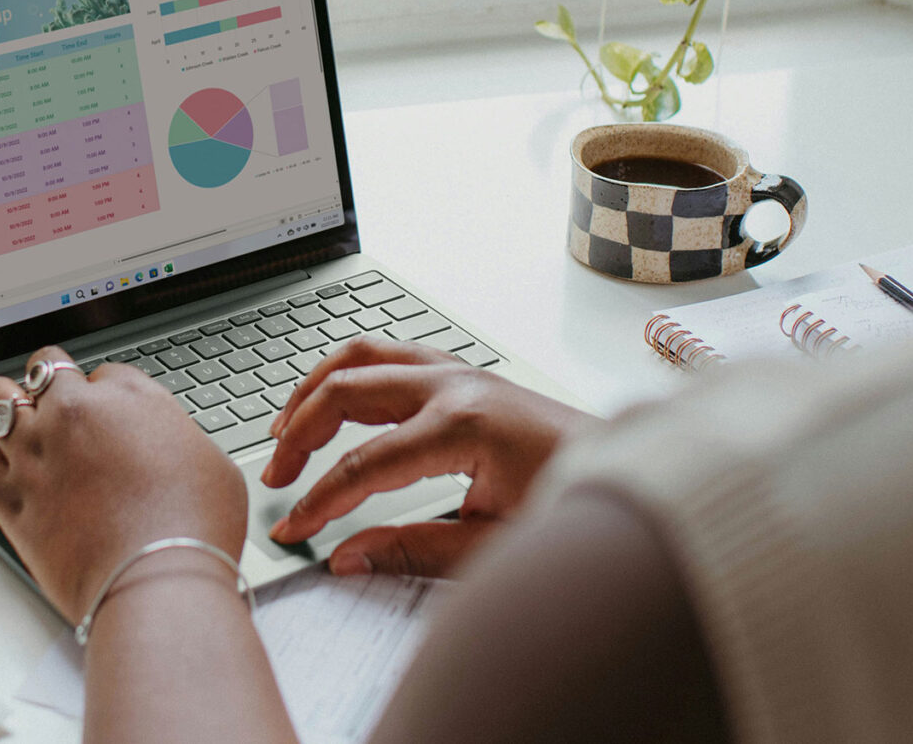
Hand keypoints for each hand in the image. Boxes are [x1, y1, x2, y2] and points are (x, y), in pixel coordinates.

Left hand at [0, 346, 250, 620]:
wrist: (157, 583)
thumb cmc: (195, 529)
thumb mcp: (211, 463)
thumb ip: (176, 439)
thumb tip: (165, 444)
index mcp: (129, 397)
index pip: (104, 373)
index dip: (105, 395)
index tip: (108, 416)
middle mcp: (75, 413)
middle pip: (45, 368)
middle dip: (50, 383)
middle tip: (55, 404)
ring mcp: (36, 452)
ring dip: (4, 405)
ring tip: (11, 418)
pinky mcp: (10, 497)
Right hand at [261, 337, 600, 576]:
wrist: (636, 480)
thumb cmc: (576, 509)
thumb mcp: (493, 546)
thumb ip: (412, 551)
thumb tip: (346, 558)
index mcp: (464, 426)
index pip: (364, 464)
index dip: (319, 500)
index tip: (291, 529)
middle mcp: (458, 386)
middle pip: (348, 391)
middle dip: (300, 434)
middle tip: (276, 478)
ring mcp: (463, 372)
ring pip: (364, 356)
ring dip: (316, 388)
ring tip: (285, 429)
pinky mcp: (468, 375)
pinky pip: (393, 354)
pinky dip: (351, 373)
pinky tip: (334, 398)